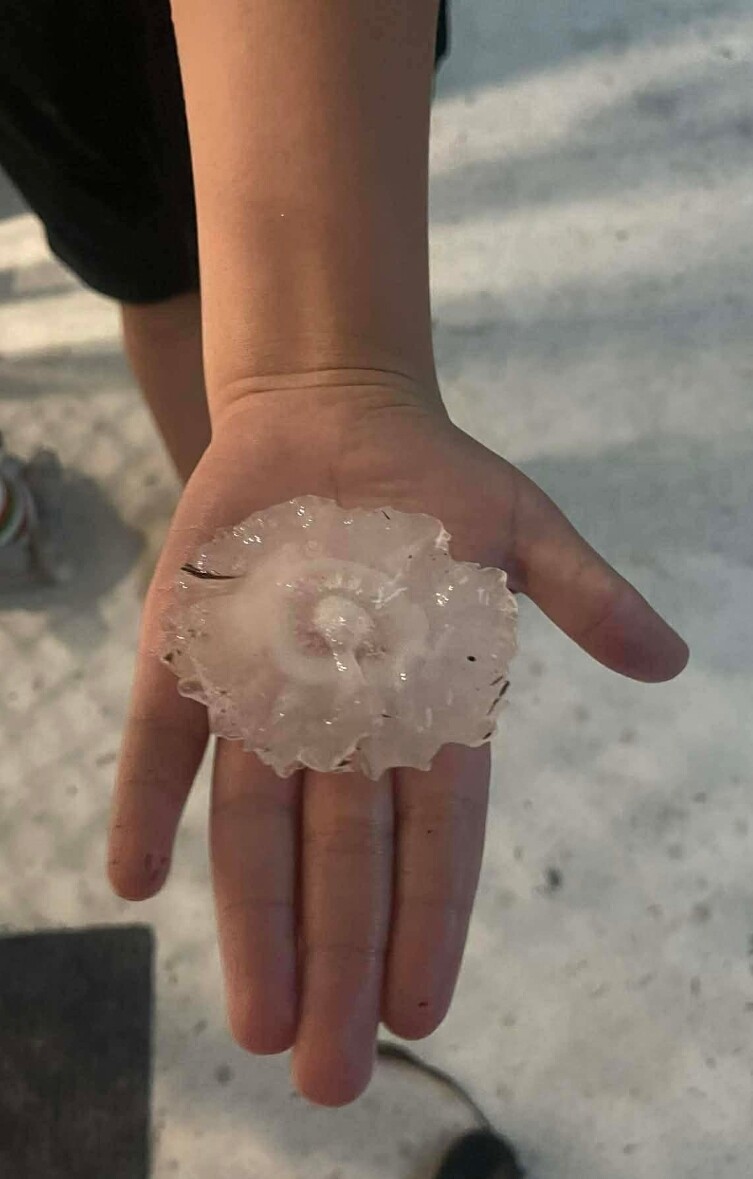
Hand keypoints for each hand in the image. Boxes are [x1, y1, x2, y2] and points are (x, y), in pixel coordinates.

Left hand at [107, 380, 687, 1105]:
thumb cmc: (433, 484)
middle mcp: (340, 721)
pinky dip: (146, 800)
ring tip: (256, 1022)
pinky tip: (136, 877)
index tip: (419, 1012)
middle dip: (338, 962)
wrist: (328, 418)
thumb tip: (671, 660)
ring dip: (252, 921)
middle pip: (342, 859)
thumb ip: (584, 596)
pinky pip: (164, 736)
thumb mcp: (522, 530)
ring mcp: (259, 689)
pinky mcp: (189, 649)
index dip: (428, 919)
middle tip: (327, 1076)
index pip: (433, 834)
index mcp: (425, 708)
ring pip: (254, 824)